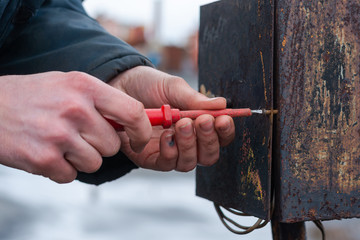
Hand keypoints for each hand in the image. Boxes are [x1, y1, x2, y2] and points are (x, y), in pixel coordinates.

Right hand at [0, 71, 151, 182]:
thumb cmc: (33, 95)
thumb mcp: (69, 84)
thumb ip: (101, 101)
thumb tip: (131, 123)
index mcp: (85, 87)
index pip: (132, 112)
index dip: (141, 130)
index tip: (138, 138)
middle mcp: (75, 109)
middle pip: (112, 145)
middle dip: (99, 145)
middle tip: (79, 135)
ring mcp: (58, 135)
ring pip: (94, 163)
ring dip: (80, 159)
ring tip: (60, 142)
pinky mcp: (43, 158)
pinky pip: (70, 176)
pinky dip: (61, 169)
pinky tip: (46, 152)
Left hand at [109, 66, 234, 171]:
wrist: (118, 86)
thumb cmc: (149, 86)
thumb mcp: (173, 87)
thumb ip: (194, 99)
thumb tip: (222, 104)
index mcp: (198, 124)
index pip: (220, 136)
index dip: (225, 132)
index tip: (222, 119)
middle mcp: (187, 142)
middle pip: (208, 155)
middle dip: (208, 140)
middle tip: (203, 121)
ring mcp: (169, 152)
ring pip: (189, 163)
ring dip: (189, 145)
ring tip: (181, 124)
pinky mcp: (150, 158)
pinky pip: (167, 164)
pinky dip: (170, 151)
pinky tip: (165, 135)